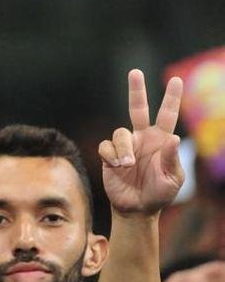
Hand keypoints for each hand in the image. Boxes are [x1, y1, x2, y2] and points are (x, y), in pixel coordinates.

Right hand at [100, 69, 183, 216]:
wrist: (137, 209)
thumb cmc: (159, 194)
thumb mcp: (172, 180)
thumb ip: (171, 159)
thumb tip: (174, 137)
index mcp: (161, 141)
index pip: (167, 115)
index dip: (171, 98)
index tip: (176, 80)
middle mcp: (142, 138)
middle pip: (137, 108)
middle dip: (137, 90)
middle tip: (135, 72)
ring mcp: (125, 146)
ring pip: (119, 133)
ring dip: (123, 148)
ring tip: (126, 165)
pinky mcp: (109, 155)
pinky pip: (106, 147)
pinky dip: (111, 156)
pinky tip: (116, 167)